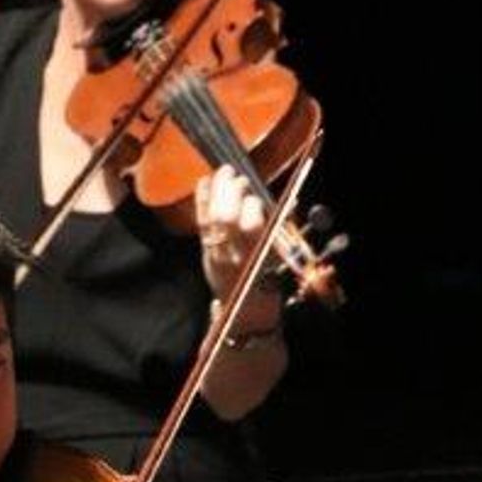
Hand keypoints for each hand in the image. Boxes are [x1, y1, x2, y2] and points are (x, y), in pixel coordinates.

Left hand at [193, 164, 272, 301]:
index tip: (253, 194)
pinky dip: (202, 201)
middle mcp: (237, 256)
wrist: (246, 310)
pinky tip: (204, 182)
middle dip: (230, 191)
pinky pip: (202, 224)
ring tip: (223, 172)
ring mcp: (219, 254)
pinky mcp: (208, 253)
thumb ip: (275, 232)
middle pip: (228, 218)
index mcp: (260, 257)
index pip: (251, 225)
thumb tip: (279, 203)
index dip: (250, 204)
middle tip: (235, 174)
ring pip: (214, 219)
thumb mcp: (278, 258)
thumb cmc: (268, 282)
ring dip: (217, 191)